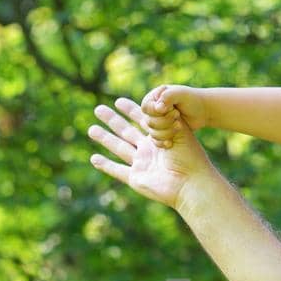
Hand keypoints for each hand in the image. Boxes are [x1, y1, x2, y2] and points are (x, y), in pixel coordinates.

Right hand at [90, 97, 214, 209]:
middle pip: (125, 132)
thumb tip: (156, 99)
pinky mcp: (136, 178)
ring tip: (91, 129)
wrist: (190, 182)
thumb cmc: (189, 155)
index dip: (130, 110)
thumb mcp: (178, 128)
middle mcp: (149, 149)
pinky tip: (93, 158)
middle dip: (112, 121)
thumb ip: (165, 115)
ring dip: (104, 139)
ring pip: (118, 148)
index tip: (118, 101)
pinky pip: (117, 170)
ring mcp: (142, 164)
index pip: (142, 119)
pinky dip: (105, 165)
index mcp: (160, 136)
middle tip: (98, 110)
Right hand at [141, 83, 208, 149]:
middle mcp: (152, 110)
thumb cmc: (192, 99)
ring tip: (179, 126)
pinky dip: (162, 142)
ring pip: (152, 132)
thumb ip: (168, 97)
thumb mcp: (181, 94)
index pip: (146, 108)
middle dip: (164, 122)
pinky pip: (155, 141)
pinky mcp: (161, 132)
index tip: (173, 110)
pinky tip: (171, 142)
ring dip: (166, 132)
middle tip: (178, 116)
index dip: (157, 112)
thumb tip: (158, 108)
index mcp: (153, 98)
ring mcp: (156, 122)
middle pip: (148, 121)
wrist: (203, 111)